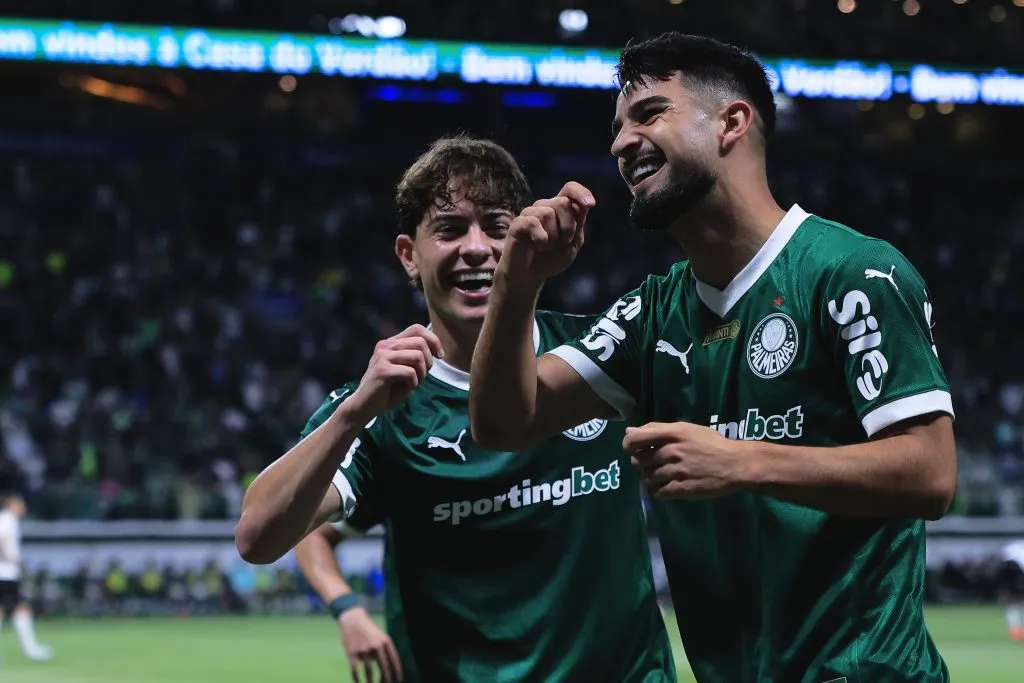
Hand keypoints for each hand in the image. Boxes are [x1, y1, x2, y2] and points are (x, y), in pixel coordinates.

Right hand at [339, 606, 402, 682]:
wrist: (352, 619)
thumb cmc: (368, 629)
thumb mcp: (380, 636)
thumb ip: (383, 650)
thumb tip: (383, 667)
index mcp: (385, 641)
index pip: (394, 659)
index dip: (397, 671)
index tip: (398, 680)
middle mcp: (376, 646)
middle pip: (384, 667)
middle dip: (386, 679)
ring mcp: (364, 650)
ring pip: (370, 671)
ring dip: (371, 681)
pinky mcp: (352, 653)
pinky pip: (355, 670)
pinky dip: (357, 678)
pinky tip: (358, 681)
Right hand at [345, 324, 442, 419]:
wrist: (365, 406)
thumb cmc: (387, 390)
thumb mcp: (404, 369)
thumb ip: (415, 357)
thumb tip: (437, 349)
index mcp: (391, 343)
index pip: (417, 328)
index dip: (433, 340)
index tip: (439, 355)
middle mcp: (385, 345)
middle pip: (420, 342)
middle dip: (429, 361)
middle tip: (423, 375)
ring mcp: (382, 356)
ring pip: (417, 357)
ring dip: (422, 374)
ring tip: (414, 383)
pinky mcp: (382, 370)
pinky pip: (410, 372)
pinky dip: (413, 383)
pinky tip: (407, 389)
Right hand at [498, 182, 595, 287]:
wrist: (530, 275)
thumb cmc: (551, 258)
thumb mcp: (573, 243)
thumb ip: (578, 223)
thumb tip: (586, 204)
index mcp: (560, 209)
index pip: (570, 188)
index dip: (581, 192)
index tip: (590, 204)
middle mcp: (545, 206)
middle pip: (563, 203)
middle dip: (568, 228)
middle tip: (561, 243)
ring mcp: (530, 213)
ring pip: (548, 213)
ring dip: (553, 237)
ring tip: (547, 247)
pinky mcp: (518, 223)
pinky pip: (533, 223)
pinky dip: (541, 239)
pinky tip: (539, 246)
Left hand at [623, 422, 749, 499]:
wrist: (735, 464)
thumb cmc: (711, 443)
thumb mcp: (686, 429)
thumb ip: (657, 429)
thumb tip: (629, 431)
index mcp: (671, 434)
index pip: (635, 439)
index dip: (628, 445)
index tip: (633, 449)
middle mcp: (671, 451)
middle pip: (639, 461)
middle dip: (643, 463)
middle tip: (655, 463)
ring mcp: (675, 471)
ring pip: (647, 478)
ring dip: (652, 477)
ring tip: (665, 475)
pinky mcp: (681, 489)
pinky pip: (659, 492)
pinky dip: (661, 490)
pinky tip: (670, 485)